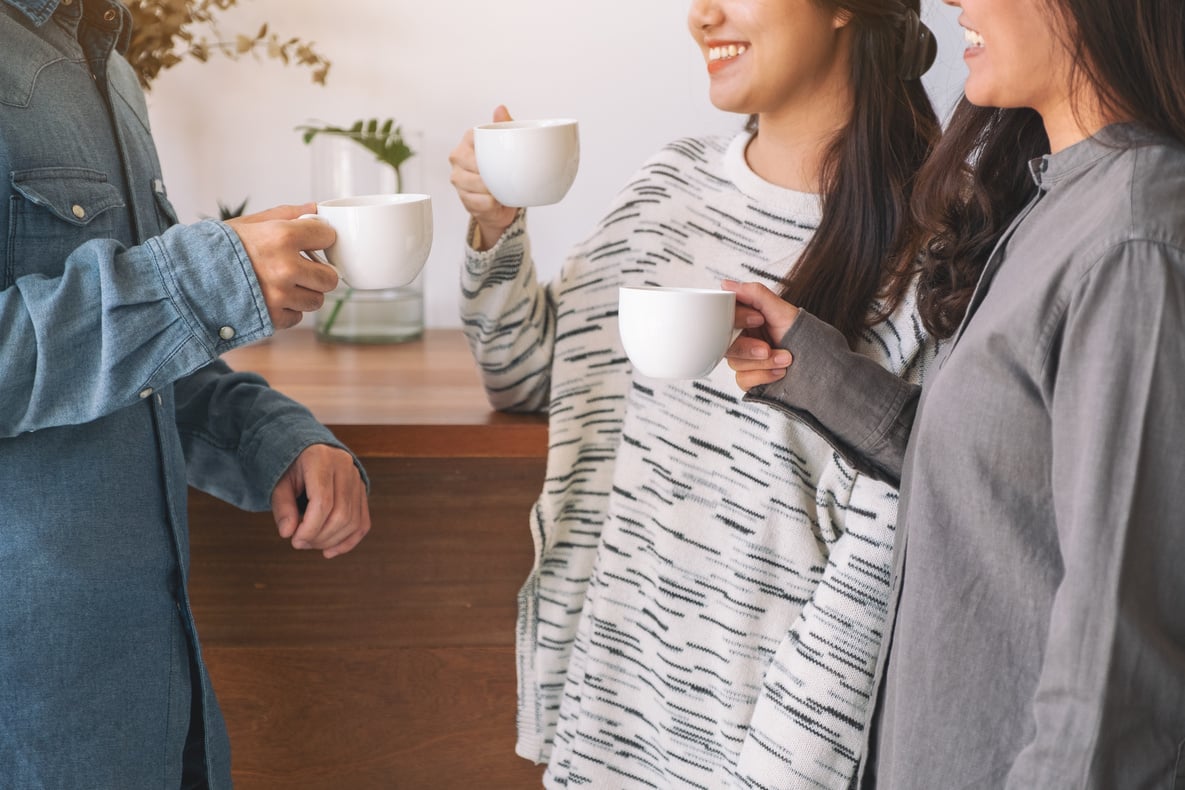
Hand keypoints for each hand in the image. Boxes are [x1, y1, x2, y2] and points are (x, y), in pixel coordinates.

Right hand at [226, 204, 339, 328]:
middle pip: (330, 277)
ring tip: (283, 284)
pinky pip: (297, 317)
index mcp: (283, 237)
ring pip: (316, 300)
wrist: (184, 278)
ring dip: (304, 293)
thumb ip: (287, 215)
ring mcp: (280, 296)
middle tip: (303, 268)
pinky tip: (269, 298)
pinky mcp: (272, 318)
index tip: (314, 241)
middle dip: (319, 272)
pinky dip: (287, 310)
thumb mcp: (250, 222)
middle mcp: (286, 268)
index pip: (327, 236)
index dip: (321, 238)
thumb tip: (316, 208)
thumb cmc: (217, 248)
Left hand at [271, 444, 370, 558]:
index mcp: (321, 459)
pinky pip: (363, 523)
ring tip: (311, 543)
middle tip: (300, 543)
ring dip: (332, 541)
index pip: (323, 501)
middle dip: (320, 537)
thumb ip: (283, 507)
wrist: (311, 451)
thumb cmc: (293, 468)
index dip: (310, 528)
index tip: (295, 540)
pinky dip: (348, 542)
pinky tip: (330, 551)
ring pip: (353, 521)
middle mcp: (345, 467)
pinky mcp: (363, 492)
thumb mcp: (280, 483)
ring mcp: (357, 479)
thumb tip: (288, 533)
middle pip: (341, 514)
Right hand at [448, 105, 518, 250]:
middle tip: (507, 176)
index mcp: (468, 140)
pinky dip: (490, 203)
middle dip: (491, 172)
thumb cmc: (504, 167)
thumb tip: (500, 108)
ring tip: (503, 188)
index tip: (503, 156)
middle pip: (472, 164)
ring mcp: (458, 178)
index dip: (489, 150)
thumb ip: (505, 126)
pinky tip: (497, 200)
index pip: (474, 139)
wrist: (504, 199)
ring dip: (492, 189)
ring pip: (474, 184)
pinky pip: (477, 202)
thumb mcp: (509, 144)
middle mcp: (458, 158)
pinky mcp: (463, 199)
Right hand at [722, 280, 798, 390]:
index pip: (724, 317)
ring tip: (785, 359)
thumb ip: (755, 294)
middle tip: (767, 348)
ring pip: (735, 363)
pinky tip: (779, 372)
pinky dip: (763, 376)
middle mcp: (741, 338)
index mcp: (745, 319)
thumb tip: (726, 285)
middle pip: (725, 344)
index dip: (738, 320)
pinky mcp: (747, 377)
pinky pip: (742, 379)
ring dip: (763, 363)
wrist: (816, 363)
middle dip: (749, 349)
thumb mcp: (781, 310)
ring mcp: (743, 359)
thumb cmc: (801, 334)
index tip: (759, 319)